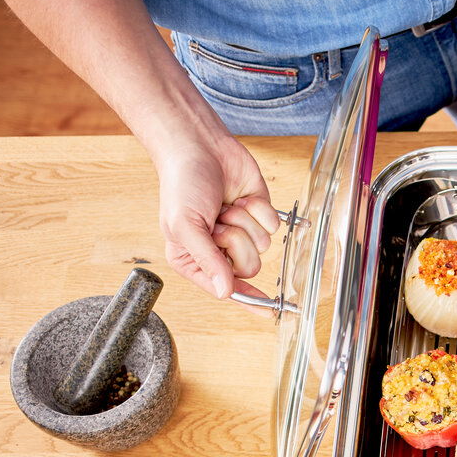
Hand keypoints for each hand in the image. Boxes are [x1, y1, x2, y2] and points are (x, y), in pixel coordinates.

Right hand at [152, 132, 279, 299]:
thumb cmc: (182, 183)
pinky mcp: (259, 215)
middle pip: (249, 268)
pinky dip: (258, 210)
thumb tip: (224, 292)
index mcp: (194, 259)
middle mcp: (219, 250)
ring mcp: (242, 232)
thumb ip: (207, 261)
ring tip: (224, 206)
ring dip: (244, 221)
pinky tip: (241, 197)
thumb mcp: (185, 225)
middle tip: (219, 222)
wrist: (199, 145)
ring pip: (262, 247)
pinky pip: (273, 226)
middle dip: (236, 241)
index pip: (225, 289)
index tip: (269, 312)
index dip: (248, 299)